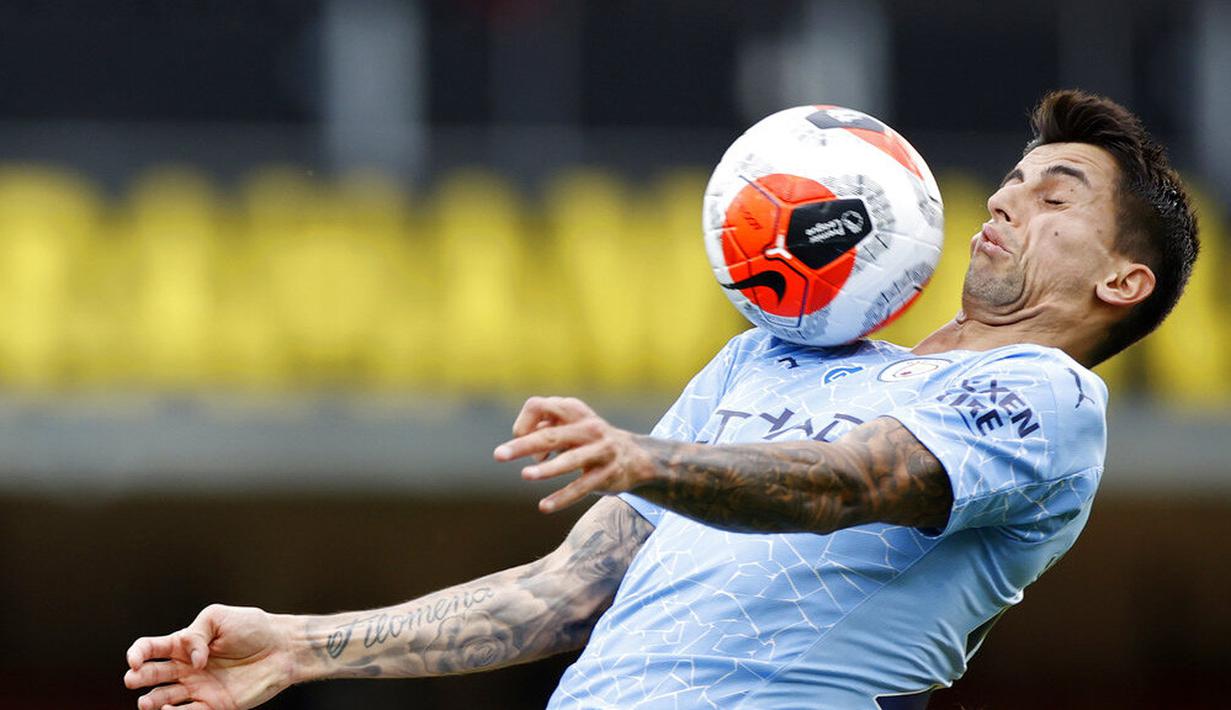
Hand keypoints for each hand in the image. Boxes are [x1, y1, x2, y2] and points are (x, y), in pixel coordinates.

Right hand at [124, 605, 294, 709]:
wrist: (282, 647)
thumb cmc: (252, 628)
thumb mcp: (219, 617)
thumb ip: (197, 634)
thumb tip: (191, 661)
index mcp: (185, 644)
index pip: (150, 649)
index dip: (137, 654)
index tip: (134, 660)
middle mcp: (187, 668)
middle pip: (152, 675)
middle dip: (138, 678)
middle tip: (133, 680)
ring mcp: (199, 687)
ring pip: (164, 699)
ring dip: (151, 702)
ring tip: (147, 702)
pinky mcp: (214, 704)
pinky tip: (168, 709)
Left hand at [494, 396, 655, 512]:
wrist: (637, 457)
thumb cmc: (591, 441)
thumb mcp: (571, 427)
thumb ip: (545, 430)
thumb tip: (522, 444)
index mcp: (574, 411)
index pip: (539, 406)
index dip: (524, 423)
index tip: (522, 440)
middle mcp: (588, 427)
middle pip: (551, 434)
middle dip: (523, 445)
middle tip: (499, 455)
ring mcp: (600, 450)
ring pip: (570, 460)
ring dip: (547, 468)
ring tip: (526, 475)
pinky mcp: (607, 474)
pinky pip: (582, 487)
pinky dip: (562, 497)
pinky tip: (544, 506)